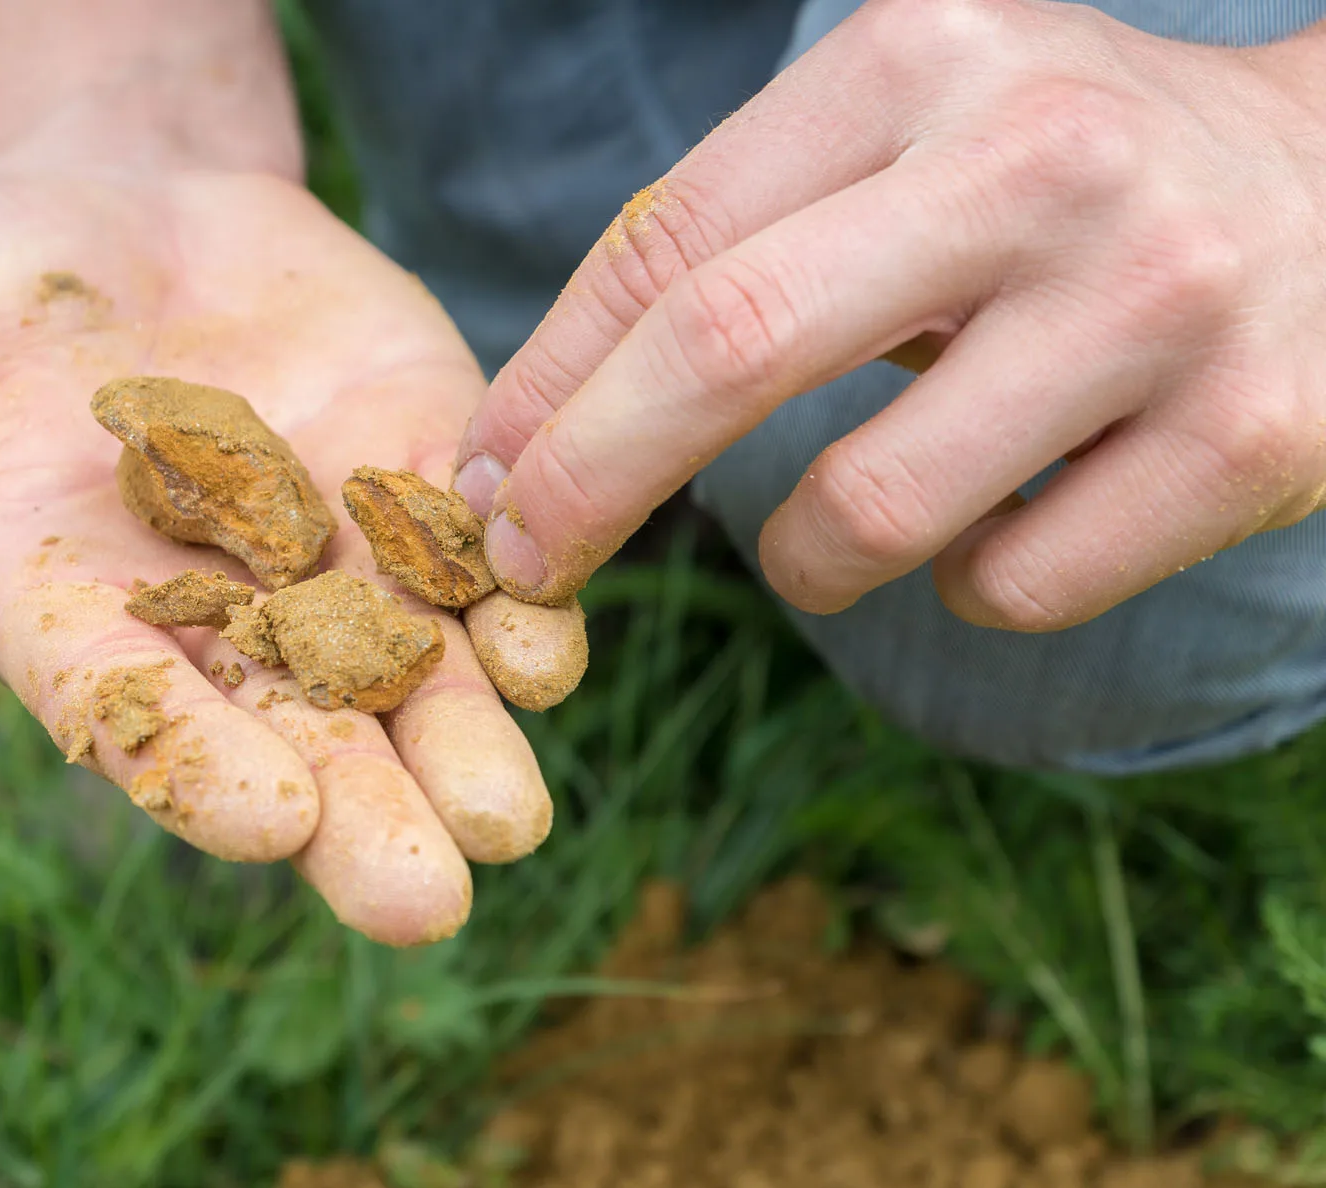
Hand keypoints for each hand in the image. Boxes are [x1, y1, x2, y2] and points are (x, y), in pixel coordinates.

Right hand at [0, 160, 562, 945]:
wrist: (115, 202)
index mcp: (77, 623)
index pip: (137, 716)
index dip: (195, 766)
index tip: (265, 820)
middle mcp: (218, 622)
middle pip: (296, 734)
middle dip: (361, 817)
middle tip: (421, 902)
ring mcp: (332, 557)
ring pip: (408, 672)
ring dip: (464, 739)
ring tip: (507, 813)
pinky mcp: (418, 477)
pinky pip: (474, 558)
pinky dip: (514, 602)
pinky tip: (545, 647)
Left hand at [456, 0, 1325, 630]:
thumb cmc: (1057, 177)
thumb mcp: (905, 131)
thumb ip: (740, 236)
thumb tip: (533, 428)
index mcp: (923, 53)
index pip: (670, 238)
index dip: (547, 383)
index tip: (484, 477)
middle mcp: (1041, 158)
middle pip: (728, 347)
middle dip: (592, 481)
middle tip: (529, 562)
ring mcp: (1160, 299)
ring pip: (870, 512)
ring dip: (801, 564)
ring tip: (827, 539)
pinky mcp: (1252, 437)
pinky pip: (1010, 588)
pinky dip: (962, 588)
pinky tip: (1005, 514)